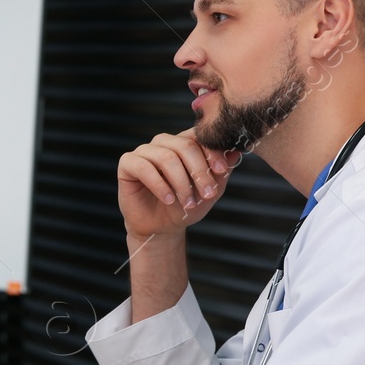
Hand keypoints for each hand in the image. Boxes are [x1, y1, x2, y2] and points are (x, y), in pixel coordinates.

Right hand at [117, 129, 240, 239]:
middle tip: (207, 193)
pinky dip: (159, 184)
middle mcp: (164, 143)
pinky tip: (168, 199)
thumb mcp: (209, 192)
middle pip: (184, 146)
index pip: (199, 136)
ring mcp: (144, 151)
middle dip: (199, 171)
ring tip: (187, 201)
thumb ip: (221, 172)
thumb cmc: (184, 206)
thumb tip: (236, 152)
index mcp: (183, 143)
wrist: (161, 228)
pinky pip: (144, 167)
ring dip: (181, 181)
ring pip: (166, 156)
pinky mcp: (128, 164)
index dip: (212, 151)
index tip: (221, 170)